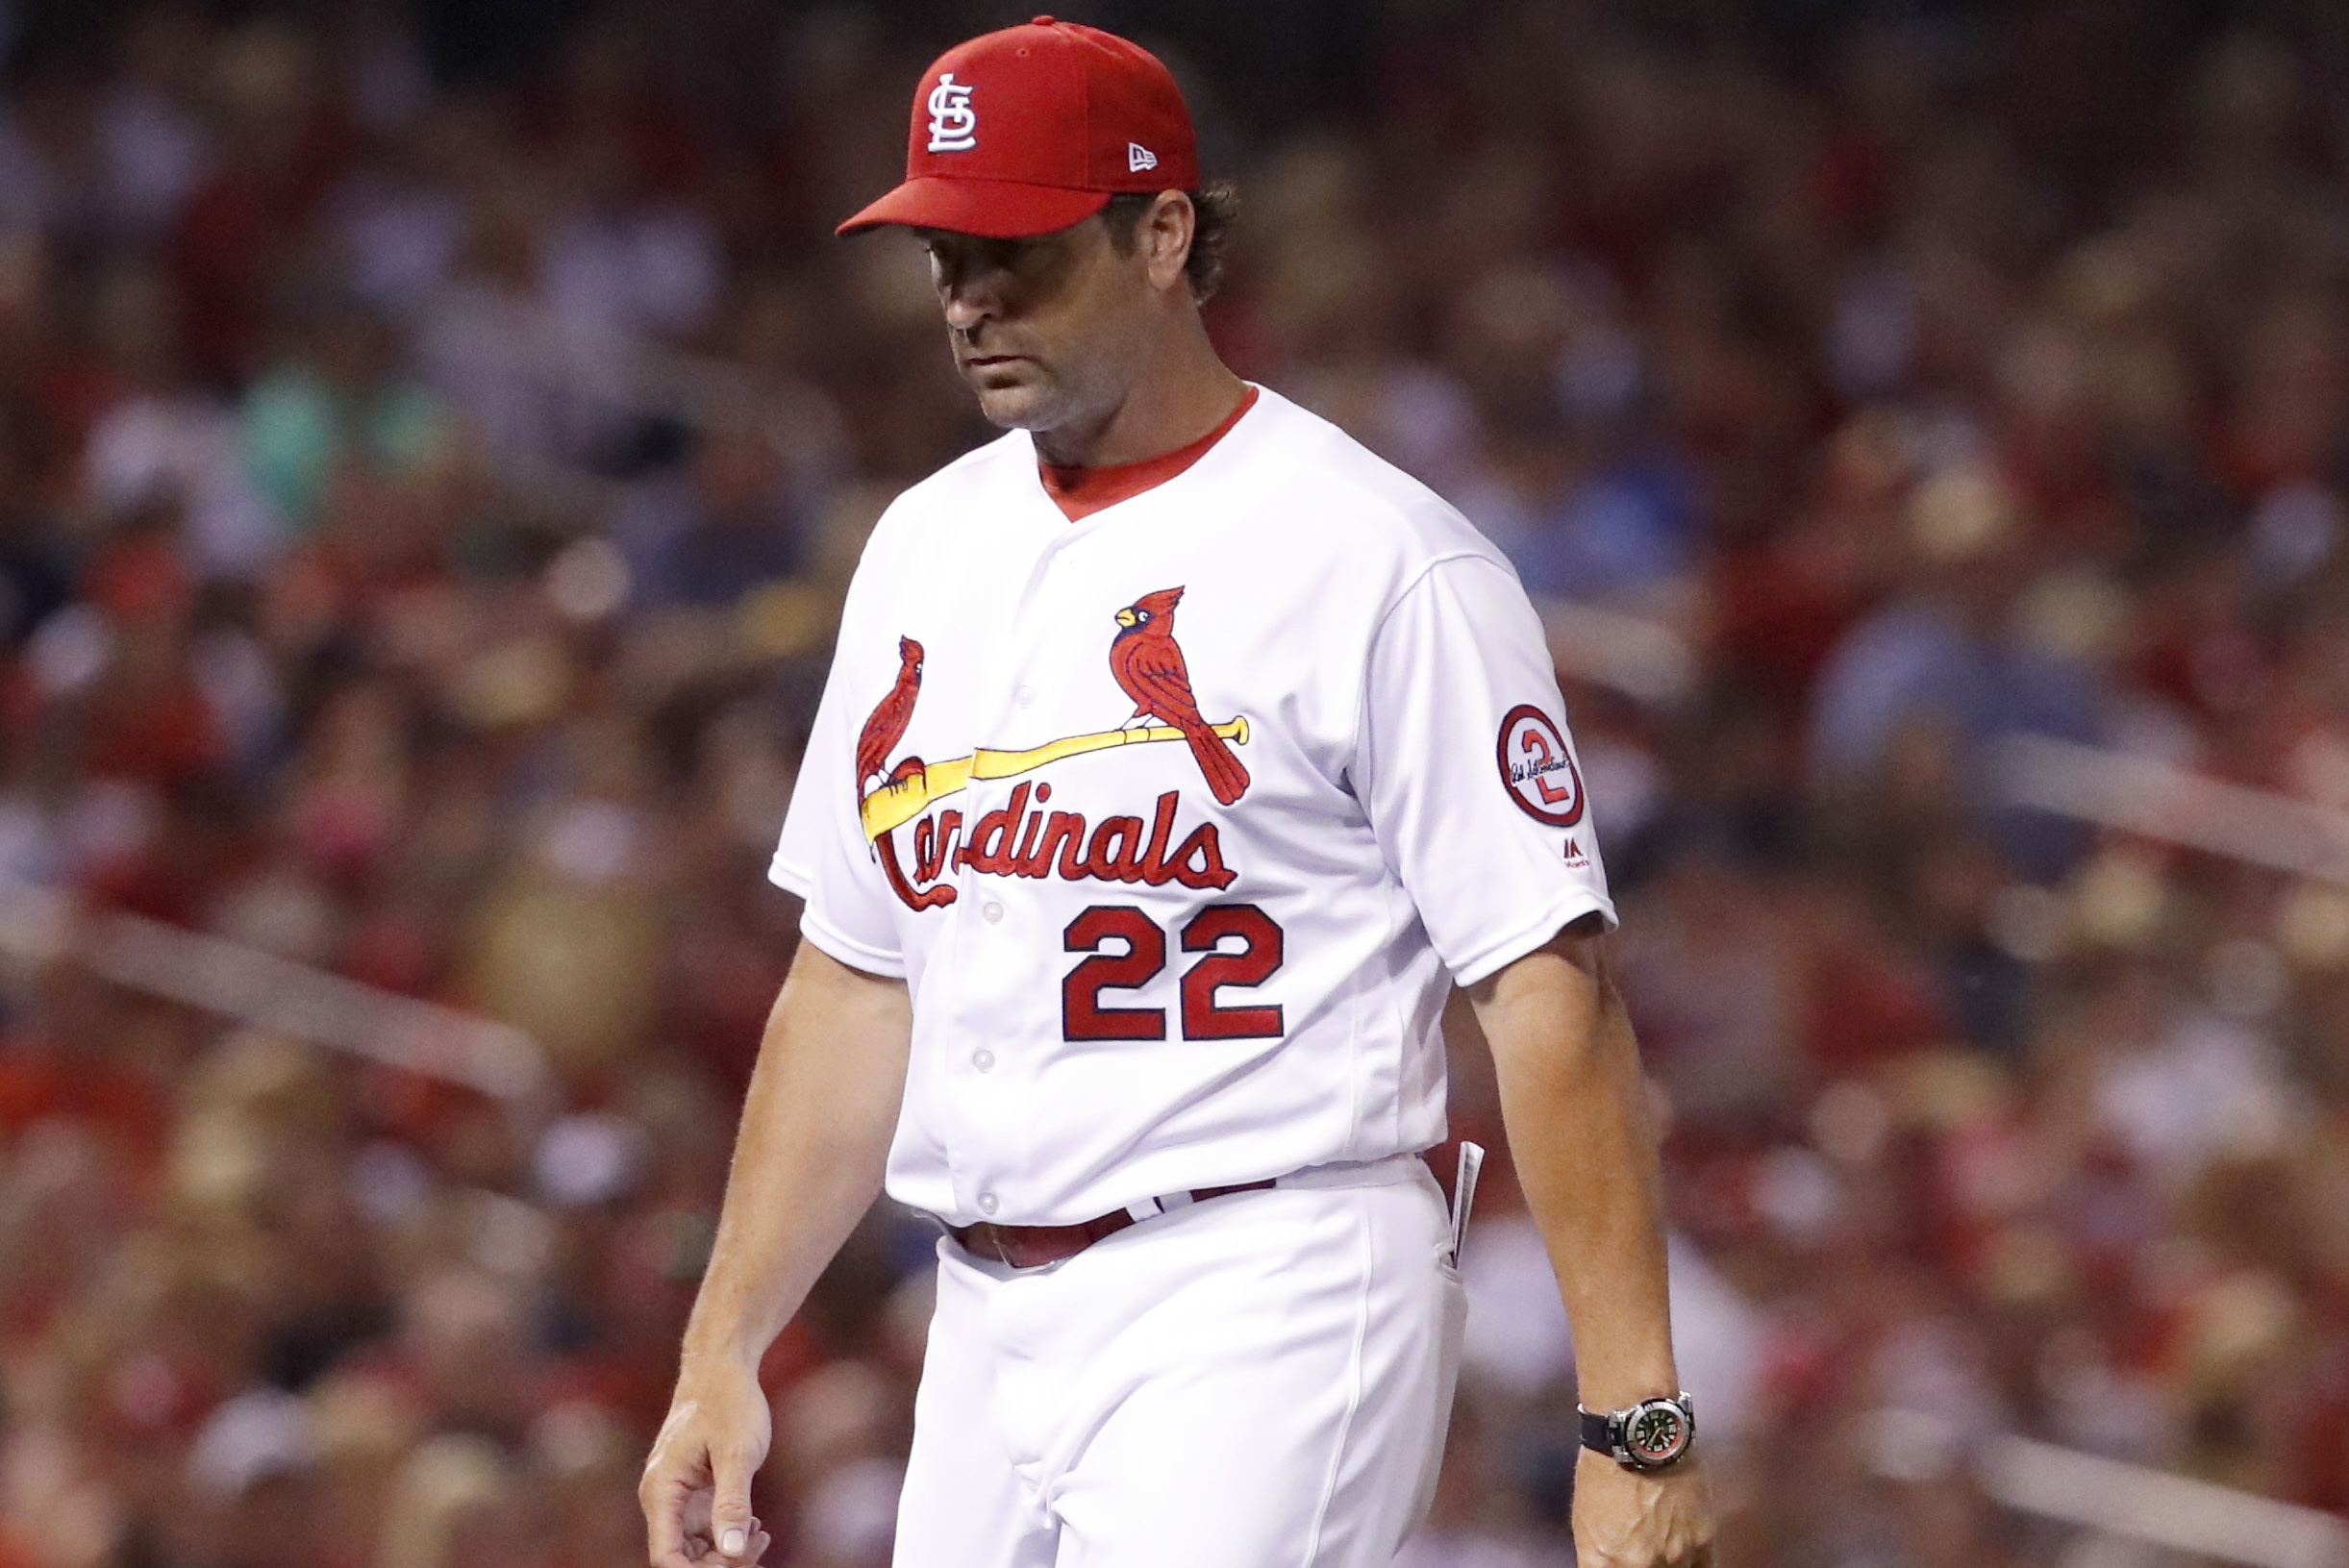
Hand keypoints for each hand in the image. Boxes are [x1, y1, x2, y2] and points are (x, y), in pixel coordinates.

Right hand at [641, 1352, 775, 1567]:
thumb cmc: (727, 1403)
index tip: (732, 1567)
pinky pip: (708, 1532)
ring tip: (763, 1536)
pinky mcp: (696, 1495)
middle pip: (683, 1558)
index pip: (666, 1555)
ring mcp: (679, 1500)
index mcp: (661, 1491)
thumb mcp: (736, 1453)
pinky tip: (758, 1528)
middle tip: (759, 1549)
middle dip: (719, 1563)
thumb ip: (732, 1503)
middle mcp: (664, 1500)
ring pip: (697, 1549)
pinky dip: (732, 1536)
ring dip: (729, 1553)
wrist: (723, 1370)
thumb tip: (732, 1551)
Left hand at [1572, 1446, 1716, 1567]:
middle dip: (1644, 1566)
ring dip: (1669, 1566)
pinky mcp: (1703, 1542)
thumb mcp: (1585, 1524)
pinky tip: (1684, 1557)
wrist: (1639, 1437)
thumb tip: (1613, 1566)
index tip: (1624, 1564)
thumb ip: (1601, 1560)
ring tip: (1664, 1549)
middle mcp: (1641, 1566)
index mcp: (1605, 1563)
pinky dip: (1693, 1565)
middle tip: (1644, 1553)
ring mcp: (1674, 1556)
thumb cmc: (1605, 1473)